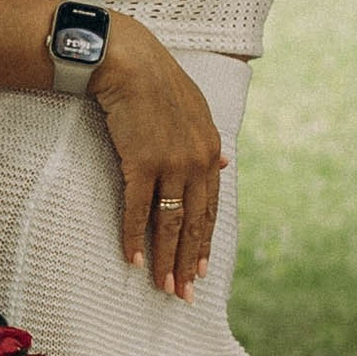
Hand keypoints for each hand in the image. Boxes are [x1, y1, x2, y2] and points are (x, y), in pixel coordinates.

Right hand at [88, 17, 227, 300]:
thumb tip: (226, 164)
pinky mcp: (141, 163)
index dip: (205, 241)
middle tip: (185, 294)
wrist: (130, 61)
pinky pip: (138, 208)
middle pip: (194, 222)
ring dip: (166, 258)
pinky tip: (133, 258)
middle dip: (189, 262)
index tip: (203, 269)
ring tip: (163, 287)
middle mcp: (196, 161)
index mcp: (210, 149)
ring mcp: (170, 164)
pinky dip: (134, 236)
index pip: (210, 207)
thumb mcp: (195, 110)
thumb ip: (208, 142)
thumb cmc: (156, 82)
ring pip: (169, 222)